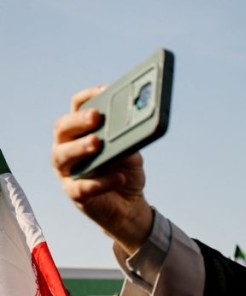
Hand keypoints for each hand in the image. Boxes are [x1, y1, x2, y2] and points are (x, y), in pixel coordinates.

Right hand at [51, 86, 152, 253]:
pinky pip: (82, 187)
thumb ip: (128, 141)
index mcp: (80, 131)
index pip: (77, 107)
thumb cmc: (125, 171)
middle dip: (79, 121)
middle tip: (96, 117)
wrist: (129, 205)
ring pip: (62, 156)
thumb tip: (133, 127)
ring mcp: (66, 171)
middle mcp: (66, 147)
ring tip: (97, 143)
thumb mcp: (132, 154)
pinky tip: (118, 177)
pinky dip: (101, 182)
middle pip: (63, 128)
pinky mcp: (73, 193)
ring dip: (80, 147)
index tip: (105, 90)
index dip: (88, 97)